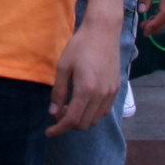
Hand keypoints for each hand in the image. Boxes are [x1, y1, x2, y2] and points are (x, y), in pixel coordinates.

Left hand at [49, 13, 121, 137]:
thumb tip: (53, 112)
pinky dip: (93, 114)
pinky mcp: (116, 89)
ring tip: (70, 107)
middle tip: (58, 113)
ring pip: (96, 120)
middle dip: (69, 124)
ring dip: (82, 120)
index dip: (59, 129)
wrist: (103, 32)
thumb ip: (58, 92)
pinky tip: (84, 103)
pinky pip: (105, 111)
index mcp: (86, 90)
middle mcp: (101, 95)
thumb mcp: (63, 67)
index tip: (49, 132)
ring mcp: (111, 93)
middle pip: (84, 124)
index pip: (72, 120)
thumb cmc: (80, 46)